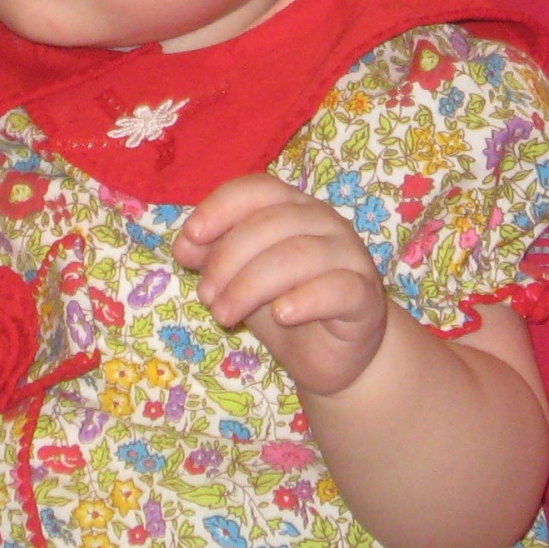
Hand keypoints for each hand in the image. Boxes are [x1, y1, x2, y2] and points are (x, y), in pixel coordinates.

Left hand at [174, 172, 389, 396]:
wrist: (331, 358)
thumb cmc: (283, 307)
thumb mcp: (239, 281)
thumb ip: (213, 257)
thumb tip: (183, 245)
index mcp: (292, 208)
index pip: (258, 189)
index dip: (221, 208)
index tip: (190, 238)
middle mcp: (324, 222)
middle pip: (271, 223)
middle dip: (227, 259)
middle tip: (207, 297)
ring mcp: (350, 256)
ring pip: (298, 255)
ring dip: (251, 285)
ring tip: (225, 314)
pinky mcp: (365, 297)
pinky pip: (338, 288)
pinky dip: (305, 299)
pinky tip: (281, 315)